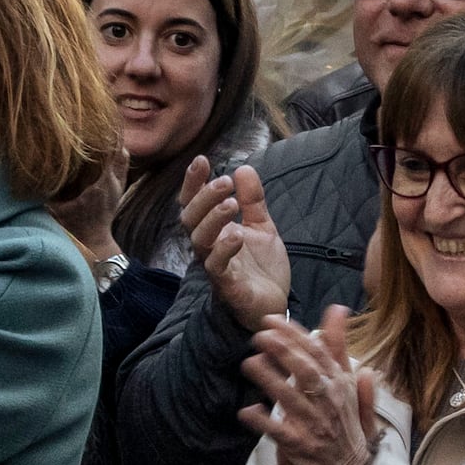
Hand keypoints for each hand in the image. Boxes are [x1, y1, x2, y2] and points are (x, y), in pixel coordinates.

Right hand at [179, 158, 290, 331]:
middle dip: (204, 197)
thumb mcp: (261, 227)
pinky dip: (224, 248)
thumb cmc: (261, 268)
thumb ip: (253, 200)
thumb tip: (243, 168)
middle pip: (190, 218)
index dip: (194, 182)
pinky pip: (216, 266)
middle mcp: (209, 246)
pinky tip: (237, 234)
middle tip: (224, 181)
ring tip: (231, 203)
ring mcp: (215, 266)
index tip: (202, 160)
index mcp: (214, 230)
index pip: (195, 203)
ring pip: (199, 240)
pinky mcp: (227, 285)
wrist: (274, 304)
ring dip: (213, 218)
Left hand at [245, 305, 381, 464]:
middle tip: (260, 336)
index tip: (271, 320)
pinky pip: (279, 432)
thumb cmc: (345, 423)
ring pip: (291, 399)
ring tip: (249, 363)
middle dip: (284, 352)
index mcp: (340, 384)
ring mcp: (315, 425)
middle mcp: (329, 401)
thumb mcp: (347, 381)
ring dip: (270, 379)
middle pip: (307, 372)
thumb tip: (338, 309)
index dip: (295, 335)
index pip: (319, 353)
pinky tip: (247, 410)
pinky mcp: (301, 447)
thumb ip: (339, 347)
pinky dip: (263, 422)